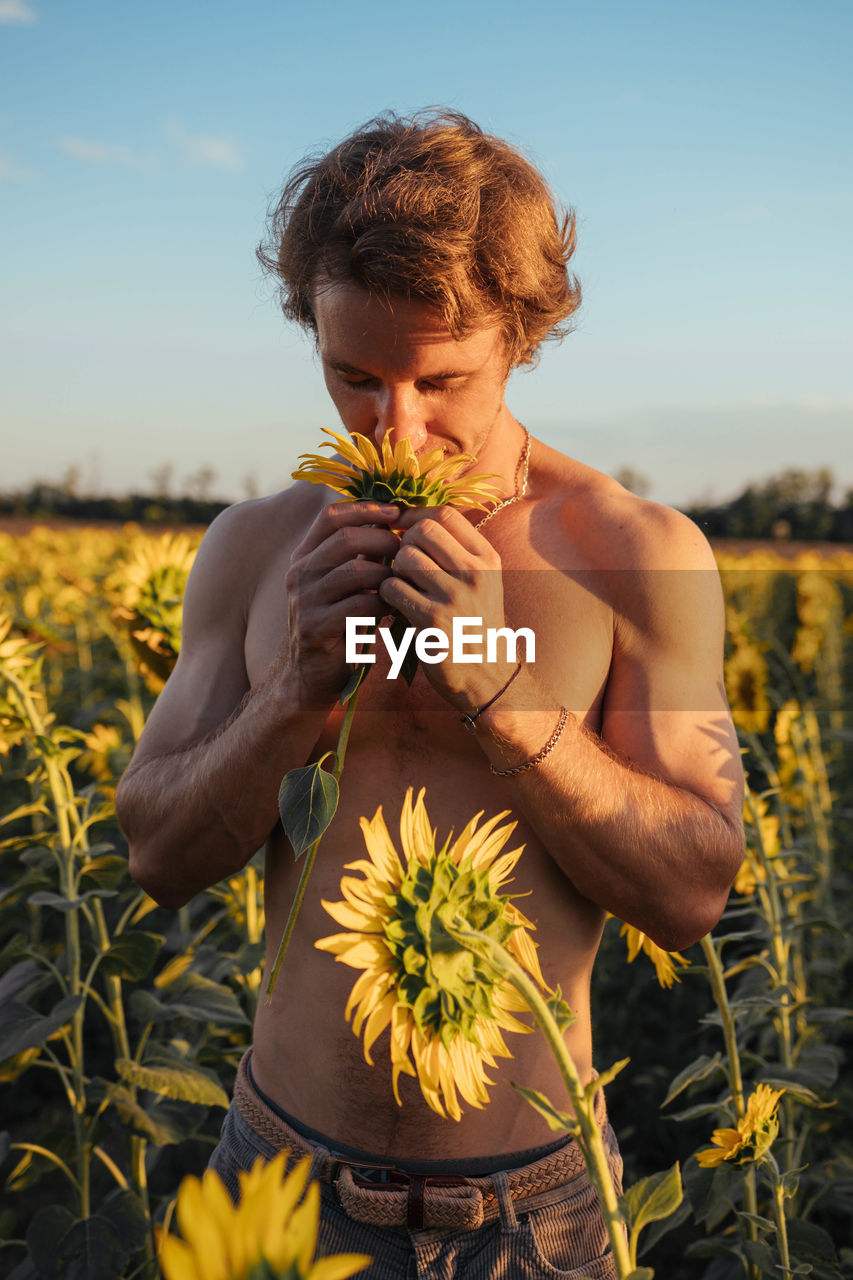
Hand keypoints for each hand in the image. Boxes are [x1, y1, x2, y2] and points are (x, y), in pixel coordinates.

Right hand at [284, 501, 399, 705]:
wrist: (308, 675)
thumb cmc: (336, 624)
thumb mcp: (341, 584)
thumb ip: (359, 555)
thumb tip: (393, 519)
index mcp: (304, 557)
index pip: (331, 516)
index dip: (365, 507)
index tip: (396, 511)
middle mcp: (299, 574)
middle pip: (345, 538)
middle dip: (383, 540)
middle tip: (407, 549)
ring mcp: (305, 601)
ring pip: (355, 571)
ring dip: (386, 574)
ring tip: (402, 581)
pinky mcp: (317, 628)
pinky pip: (359, 606)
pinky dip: (383, 604)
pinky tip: (394, 609)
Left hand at [378, 506, 516, 711]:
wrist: (487, 674)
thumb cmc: (475, 623)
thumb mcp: (481, 582)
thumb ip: (455, 550)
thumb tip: (409, 517)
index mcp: (487, 559)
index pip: (445, 514)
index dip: (415, 515)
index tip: (401, 527)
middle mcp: (475, 573)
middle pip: (422, 531)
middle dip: (404, 544)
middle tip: (402, 565)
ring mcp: (455, 597)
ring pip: (404, 558)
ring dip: (394, 569)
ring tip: (401, 586)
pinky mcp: (432, 620)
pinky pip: (392, 588)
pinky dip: (386, 593)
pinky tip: (395, 605)